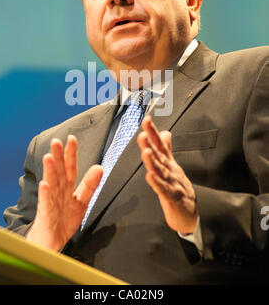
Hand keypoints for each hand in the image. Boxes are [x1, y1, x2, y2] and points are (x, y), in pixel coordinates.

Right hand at [26, 135, 102, 250]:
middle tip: (57, 141)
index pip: (70, 168)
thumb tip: (100, 167)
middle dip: (58, 157)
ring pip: (51, 185)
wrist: (50, 244)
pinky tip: (44, 185)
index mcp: (67, 188)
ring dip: (50, 171)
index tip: (72, 138)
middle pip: (59, 172)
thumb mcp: (81, 202)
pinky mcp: (46, 217)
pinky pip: (46, 205)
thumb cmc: (63, 221)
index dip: (71, 154)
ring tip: (49, 157)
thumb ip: (89, 185)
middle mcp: (58, 193)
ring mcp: (51, 203)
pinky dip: (46, 195)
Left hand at [137, 116, 197, 233]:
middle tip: (143, 133)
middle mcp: (170, 171)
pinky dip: (157, 183)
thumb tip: (165, 132)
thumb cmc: (180, 190)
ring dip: (153, 161)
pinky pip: (163, 190)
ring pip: (161, 171)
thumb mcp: (172, 166)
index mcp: (168, 163)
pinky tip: (150, 176)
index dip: (153, 132)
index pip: (160, 145)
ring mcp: (172, 183)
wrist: (190, 215)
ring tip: (146, 151)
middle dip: (151, 143)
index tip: (146, 120)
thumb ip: (167, 149)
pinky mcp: (172, 198)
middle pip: (160, 155)